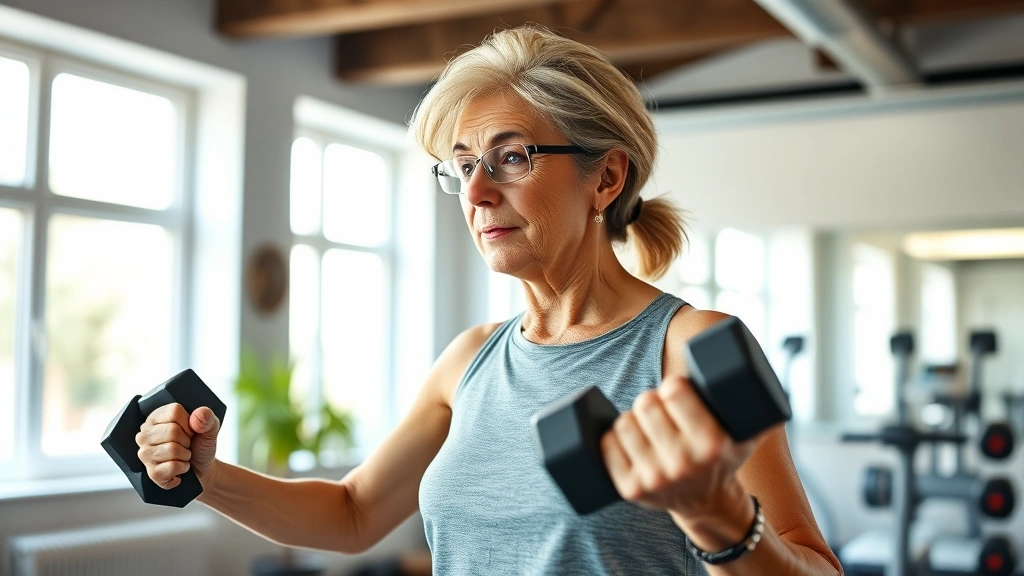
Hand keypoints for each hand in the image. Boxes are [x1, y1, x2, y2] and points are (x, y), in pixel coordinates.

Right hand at [136, 404, 220, 489]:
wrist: (202, 466)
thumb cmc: (200, 444)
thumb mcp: (209, 426)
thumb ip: (207, 416)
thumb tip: (199, 414)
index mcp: (157, 417)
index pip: (174, 412)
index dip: (188, 423)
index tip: (190, 431)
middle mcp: (146, 434)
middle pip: (172, 431)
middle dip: (187, 440)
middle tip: (187, 444)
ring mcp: (146, 453)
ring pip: (172, 449)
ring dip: (185, 454)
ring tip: (183, 454)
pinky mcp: (152, 472)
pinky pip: (172, 466)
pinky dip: (183, 467)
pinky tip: (180, 466)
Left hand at [600, 376, 758, 520]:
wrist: (708, 504)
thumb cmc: (724, 456)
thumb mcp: (748, 431)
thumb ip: (756, 402)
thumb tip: (754, 364)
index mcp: (711, 444)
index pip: (674, 391)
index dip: (674, 385)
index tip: (677, 390)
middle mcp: (681, 463)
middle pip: (645, 403)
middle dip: (653, 400)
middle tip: (662, 408)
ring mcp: (654, 479)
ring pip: (624, 422)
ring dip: (633, 419)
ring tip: (647, 425)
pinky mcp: (631, 489)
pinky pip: (607, 445)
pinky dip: (614, 438)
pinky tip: (629, 439)